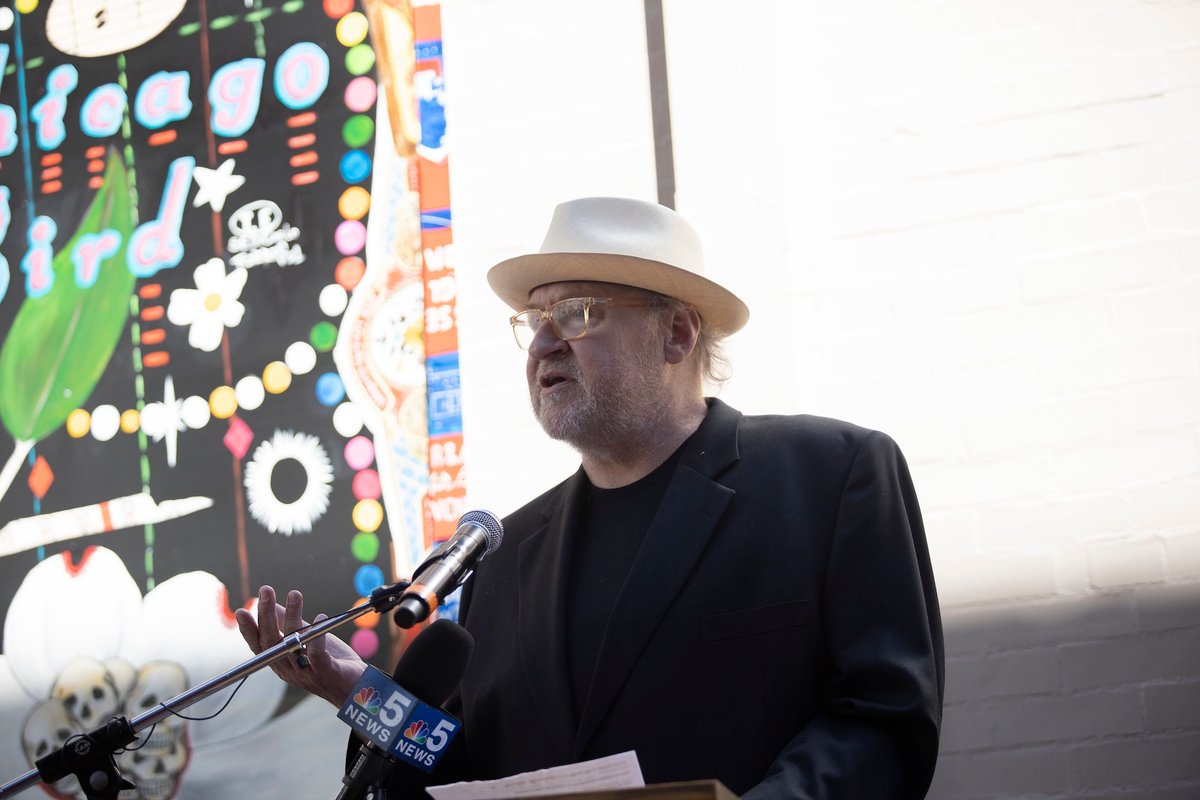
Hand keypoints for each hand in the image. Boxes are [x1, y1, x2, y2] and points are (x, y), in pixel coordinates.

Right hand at [234, 585, 366, 706]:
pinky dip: (317, 635)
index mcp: (281, 662)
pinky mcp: (325, 673)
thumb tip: (273, 605)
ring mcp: (306, 673)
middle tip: (266, 591)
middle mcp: (288, 670)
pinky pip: (317, 654)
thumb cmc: (330, 661)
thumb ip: (288, 625)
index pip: (259, 646)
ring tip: (294, 594)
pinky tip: (321, 616)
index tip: (241, 611)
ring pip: (292, 644)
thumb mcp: (306, 640)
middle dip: (266, 614)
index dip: (248, 630)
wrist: (355, 686)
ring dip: (292, 616)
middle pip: (271, 642)